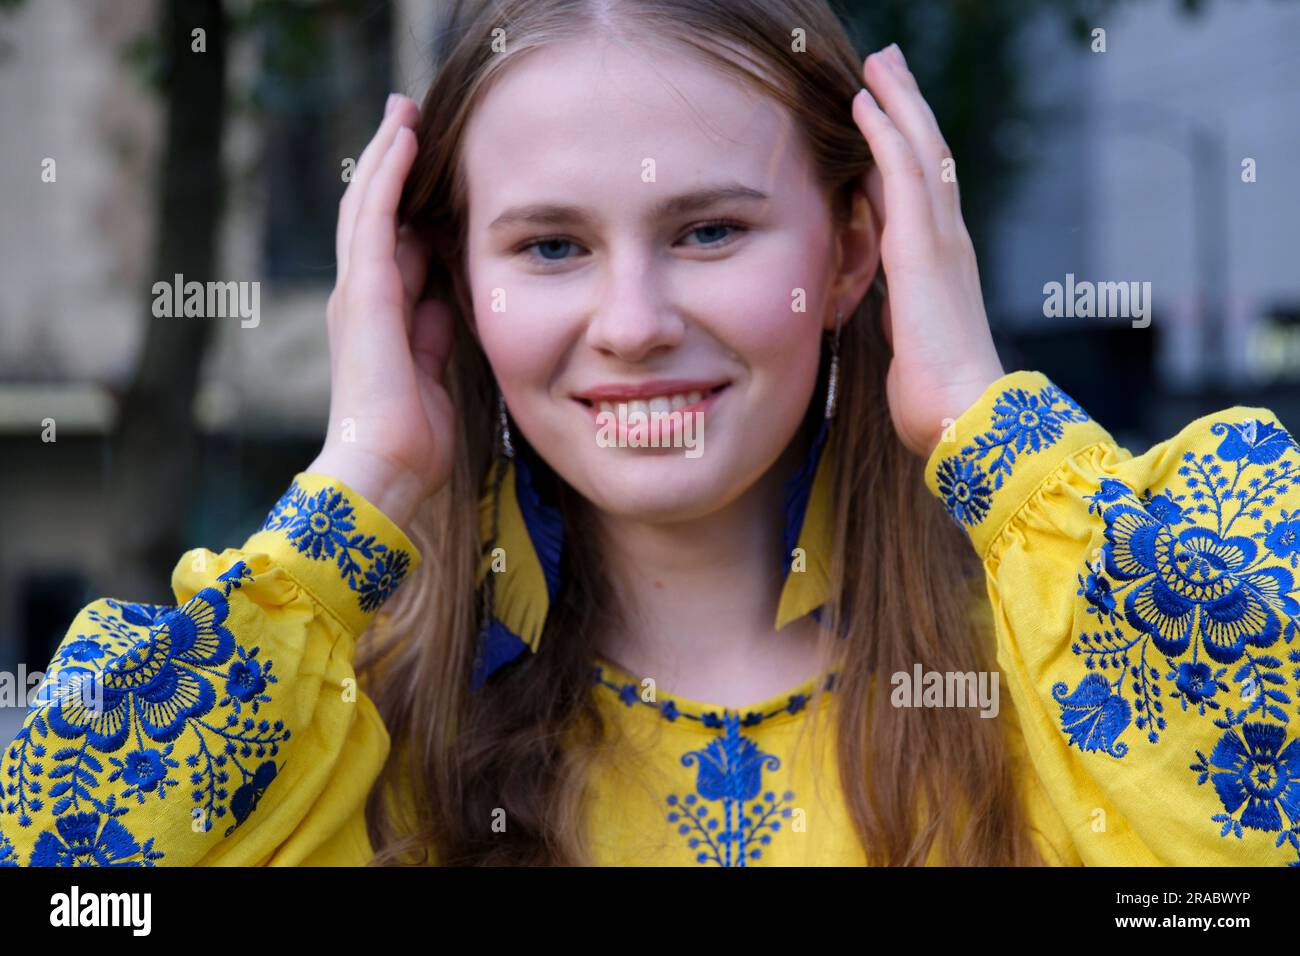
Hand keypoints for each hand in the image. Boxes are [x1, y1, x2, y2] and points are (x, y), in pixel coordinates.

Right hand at [308, 93, 456, 530]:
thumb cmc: (411, 440)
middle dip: (394, 167)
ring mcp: (358, 292)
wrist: (382, 470)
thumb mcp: (434, 373)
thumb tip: (447, 299)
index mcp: (383, 318)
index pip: (397, 244)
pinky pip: (374, 219)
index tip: (432, 168)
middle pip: (376, 215)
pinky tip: (402, 139)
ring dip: (387, 155)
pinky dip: (387, 176)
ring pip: (369, 205)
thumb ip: (435, 334)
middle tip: (410, 118)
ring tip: (403, 111)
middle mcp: (363, 298)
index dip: (411, 203)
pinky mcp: (364, 292)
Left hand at [851, 43, 1004, 458]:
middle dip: (907, 109)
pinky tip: (866, 102)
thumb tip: (890, 311)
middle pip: (928, 158)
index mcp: (941, 266)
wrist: (963, 419)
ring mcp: (940, 242)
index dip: (903, 150)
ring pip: (920, 151)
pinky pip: (903, 174)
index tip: (883, 116)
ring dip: (899, 103)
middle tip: (888, 66)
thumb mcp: (912, 345)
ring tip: (880, 63)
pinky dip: (885, 132)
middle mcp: (947, 243)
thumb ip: (903, 316)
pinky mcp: (923, 249)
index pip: (921, 193)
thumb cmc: (939, 399)